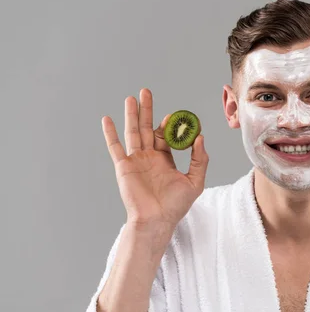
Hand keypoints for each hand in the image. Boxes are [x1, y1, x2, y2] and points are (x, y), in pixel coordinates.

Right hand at [101, 88, 208, 234]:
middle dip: (147, 109)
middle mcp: (149, 157)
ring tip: (131, 98)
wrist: (157, 220)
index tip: (177, 115)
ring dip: (131, 115)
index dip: (172, 125)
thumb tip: (201, 137)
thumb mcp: (195, 181)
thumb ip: (200, 159)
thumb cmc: (176, 206)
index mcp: (165, 159)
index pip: (167, 135)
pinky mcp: (124, 167)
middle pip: (147, 128)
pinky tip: (107, 118)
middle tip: (146, 91)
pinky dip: (110, 133)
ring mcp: (136, 161)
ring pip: (133, 132)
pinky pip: (115, 147)